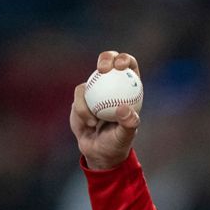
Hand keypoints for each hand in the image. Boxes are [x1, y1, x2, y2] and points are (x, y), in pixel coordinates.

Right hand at [70, 51, 141, 170]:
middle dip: (106, 58)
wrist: (98, 152)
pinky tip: (90, 123)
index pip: (130, 66)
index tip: (120, 65)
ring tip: (94, 122)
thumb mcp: (124, 136)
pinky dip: (83, 110)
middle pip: (109, 61)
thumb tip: (124, 109)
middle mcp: (112, 85)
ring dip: (90, 102)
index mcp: (130, 89)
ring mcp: (96, 90)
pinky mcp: (81, 97)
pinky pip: (79, 95)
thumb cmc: (117, 143)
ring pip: (90, 80)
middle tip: (103, 68)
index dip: (125, 59)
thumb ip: (128, 123)